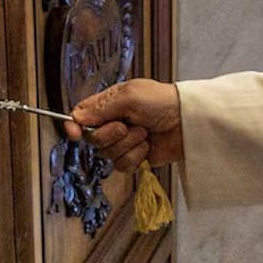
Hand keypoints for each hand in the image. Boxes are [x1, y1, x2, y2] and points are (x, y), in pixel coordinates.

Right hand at [64, 78, 183, 173]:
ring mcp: (124, 142)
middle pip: (92, 139)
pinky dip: (135, 157)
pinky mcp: (134, 158)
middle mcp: (113, 123)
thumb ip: (101, 107)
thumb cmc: (163, 102)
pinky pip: (122, 166)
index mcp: (109, 104)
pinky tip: (147, 146)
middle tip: (128, 125)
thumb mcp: (130, 96)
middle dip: (110, 134)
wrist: (189, 123)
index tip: (74, 133)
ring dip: (128, 145)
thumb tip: (76, 117)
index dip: (73, 125)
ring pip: (107, 154)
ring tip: (145, 133)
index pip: (81, 115)